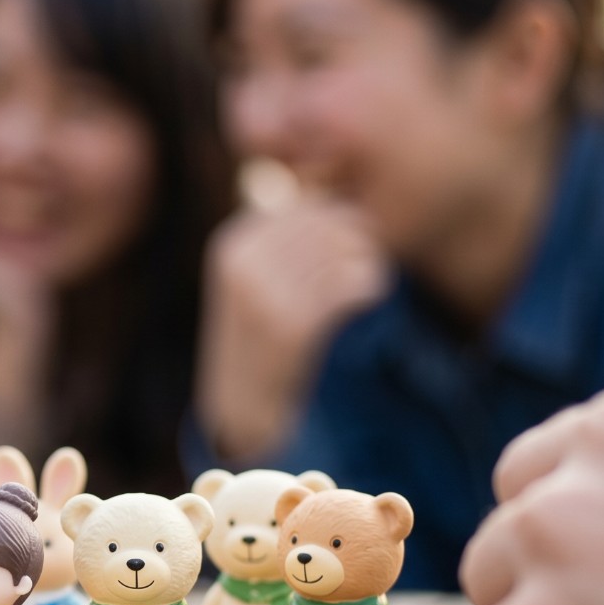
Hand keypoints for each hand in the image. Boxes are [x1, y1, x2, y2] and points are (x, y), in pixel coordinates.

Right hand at [197, 201, 388, 460]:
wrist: (242, 406)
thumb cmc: (258, 338)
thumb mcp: (252, 280)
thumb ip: (282, 240)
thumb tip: (335, 198)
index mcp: (232, 243)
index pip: (302, 207)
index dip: (339, 217)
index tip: (358, 237)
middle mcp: (243, 262)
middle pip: (324, 225)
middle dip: (357, 238)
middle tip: (371, 258)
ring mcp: (263, 294)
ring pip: (340, 254)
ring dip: (366, 263)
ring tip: (369, 281)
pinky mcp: (290, 324)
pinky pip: (347, 286)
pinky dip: (368, 286)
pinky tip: (368, 296)